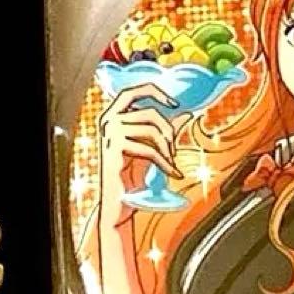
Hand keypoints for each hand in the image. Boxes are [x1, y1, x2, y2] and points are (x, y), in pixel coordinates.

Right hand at [99, 84, 190, 217]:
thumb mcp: (150, 147)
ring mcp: (109, 133)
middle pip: (150, 112)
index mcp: (110, 116)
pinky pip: (150, 149)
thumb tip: (187, 113)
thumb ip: (164, 130)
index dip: (153, 92)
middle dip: (168, 129)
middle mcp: (107, 120)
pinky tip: (174, 174)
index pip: (131, 91)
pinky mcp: (114, 148)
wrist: (116, 202)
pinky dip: (166, 163)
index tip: (174, 103)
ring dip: (167, 149)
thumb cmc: (130, 175)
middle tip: (174, 148)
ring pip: (152, 130)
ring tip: (171, 163)